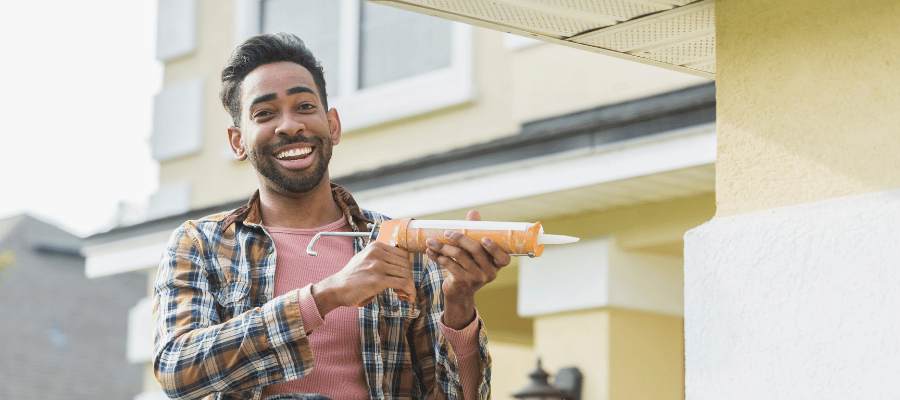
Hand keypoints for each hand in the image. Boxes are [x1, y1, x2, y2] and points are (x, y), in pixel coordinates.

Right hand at [311, 241, 414, 316]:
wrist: (337, 288)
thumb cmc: (351, 277)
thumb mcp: (365, 258)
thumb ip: (380, 257)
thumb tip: (400, 262)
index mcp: (376, 246)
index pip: (403, 254)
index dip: (407, 267)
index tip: (404, 277)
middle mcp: (377, 253)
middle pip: (406, 264)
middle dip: (409, 278)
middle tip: (405, 288)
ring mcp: (377, 266)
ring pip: (406, 274)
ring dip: (410, 286)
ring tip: (406, 294)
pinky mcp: (377, 280)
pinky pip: (402, 284)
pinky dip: (409, 291)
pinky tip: (407, 297)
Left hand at [425, 210, 511, 328]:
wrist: (460, 293)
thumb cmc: (469, 266)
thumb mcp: (474, 253)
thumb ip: (476, 233)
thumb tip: (474, 213)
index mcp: (497, 264)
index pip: (503, 258)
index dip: (494, 248)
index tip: (484, 239)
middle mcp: (490, 273)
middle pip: (476, 250)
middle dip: (460, 238)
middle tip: (447, 232)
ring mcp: (476, 278)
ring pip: (459, 256)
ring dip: (443, 246)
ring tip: (430, 241)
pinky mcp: (462, 282)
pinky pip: (449, 265)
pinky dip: (438, 256)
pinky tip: (430, 252)